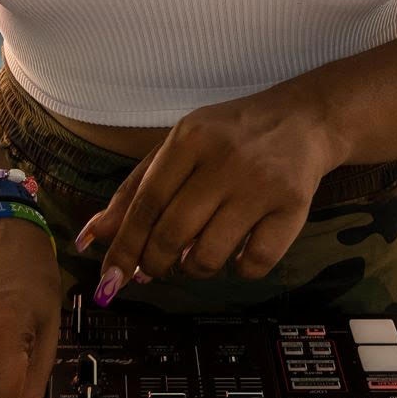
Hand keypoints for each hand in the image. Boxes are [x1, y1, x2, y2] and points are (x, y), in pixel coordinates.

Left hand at [80, 83, 340, 299]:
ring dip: (194, 268)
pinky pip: (253, 263)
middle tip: (154, 269)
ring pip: (209, 256)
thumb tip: (92, 236)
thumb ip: (136, 189)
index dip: (124, 245)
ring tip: (197, 254)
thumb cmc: (231, 135)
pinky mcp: (294, 208)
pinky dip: (239, 269)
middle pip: (172, 233)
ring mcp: (261, 185)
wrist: (304, 119)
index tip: (109, 278)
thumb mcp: (181, 146)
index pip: (146, 203)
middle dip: (154, 264)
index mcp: (190, 138)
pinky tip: (238, 250)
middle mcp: (225, 160)